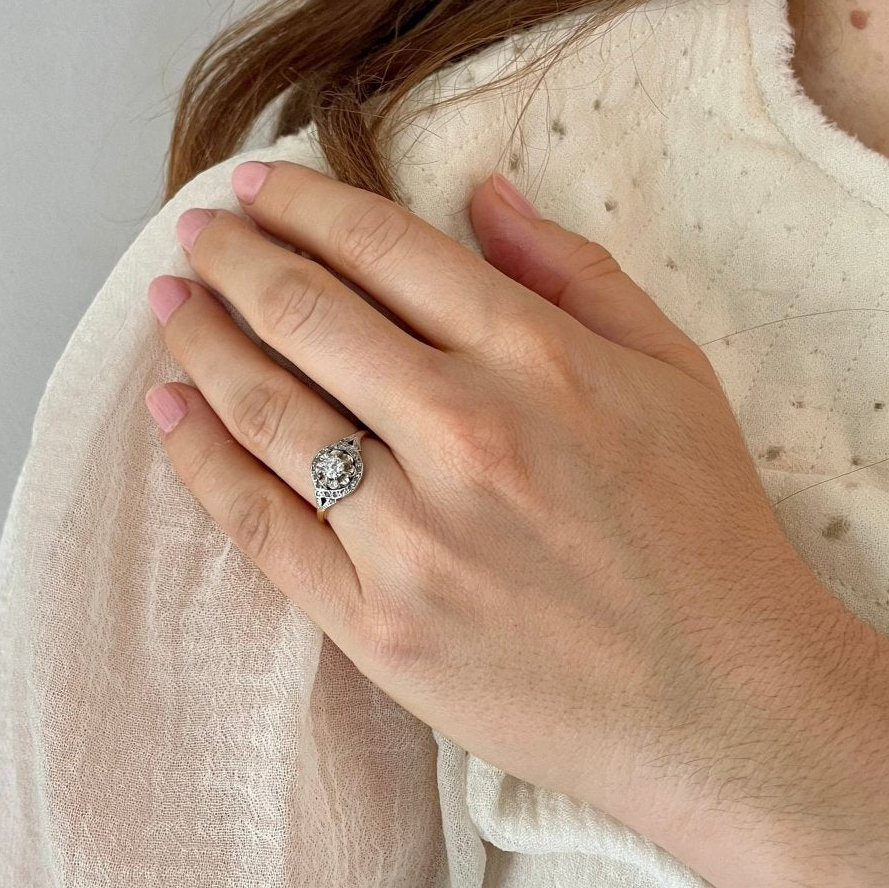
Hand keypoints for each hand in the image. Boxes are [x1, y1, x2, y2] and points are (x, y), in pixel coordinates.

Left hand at [144, 158, 844, 849]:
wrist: (720, 702)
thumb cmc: (704, 532)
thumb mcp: (672, 372)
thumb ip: (574, 271)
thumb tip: (484, 194)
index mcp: (536, 358)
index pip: (385, 250)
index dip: (305, 206)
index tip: (257, 185)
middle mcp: (463, 432)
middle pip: (307, 316)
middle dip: (235, 259)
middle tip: (197, 231)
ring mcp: (411, 535)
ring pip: (267, 411)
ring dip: (202, 342)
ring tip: (170, 305)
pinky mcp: (375, 622)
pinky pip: (261, 524)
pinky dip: (200, 458)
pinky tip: (168, 407)